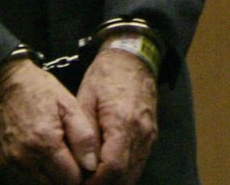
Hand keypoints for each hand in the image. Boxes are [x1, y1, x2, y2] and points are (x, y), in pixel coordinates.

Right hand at [0, 58, 97, 183]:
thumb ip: (83, 136)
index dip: (82, 173)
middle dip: (67, 179)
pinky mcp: (2, 164)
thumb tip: (91, 166)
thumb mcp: (67, 104)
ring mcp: (12, 163)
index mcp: (46, 141)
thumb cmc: (38, 90)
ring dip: (51, 181)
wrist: (2, 82)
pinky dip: (36, 180)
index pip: (74, 180)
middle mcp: (26, 157)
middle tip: (69, 161)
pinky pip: (23, 184)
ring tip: (55, 161)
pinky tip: (41, 164)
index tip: (82, 161)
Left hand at [76, 47, 157, 182]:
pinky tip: (107, 171)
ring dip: (115, 181)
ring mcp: (148, 137)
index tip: (81, 183)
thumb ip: (86, 130)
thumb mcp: (86, 97)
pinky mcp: (150, 137)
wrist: (131, 60)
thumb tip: (84, 161)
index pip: (114, 166)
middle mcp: (140, 134)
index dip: (98, 181)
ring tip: (93, 179)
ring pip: (134, 173)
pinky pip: (138, 163)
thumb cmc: (105, 75)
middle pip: (127, 176)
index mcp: (122, 121)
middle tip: (84, 184)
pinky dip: (124, 172)